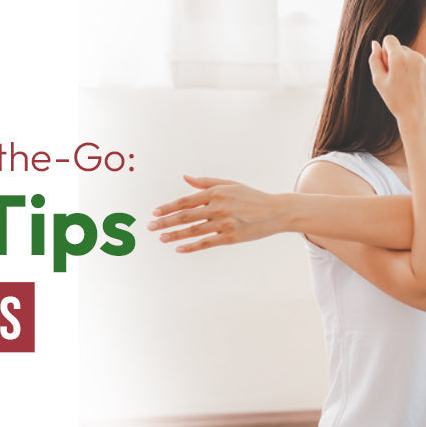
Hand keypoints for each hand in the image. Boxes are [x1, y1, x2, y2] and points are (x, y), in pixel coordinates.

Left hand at [148, 175, 285, 251]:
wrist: (275, 211)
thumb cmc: (251, 196)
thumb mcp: (229, 184)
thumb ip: (206, 182)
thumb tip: (186, 178)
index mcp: (216, 193)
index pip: (186, 201)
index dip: (169, 207)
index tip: (155, 212)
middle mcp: (218, 207)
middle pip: (186, 216)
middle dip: (166, 221)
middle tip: (150, 226)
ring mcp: (224, 223)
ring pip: (193, 231)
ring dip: (175, 235)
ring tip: (161, 238)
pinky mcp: (230, 237)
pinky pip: (206, 243)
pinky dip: (192, 246)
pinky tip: (179, 249)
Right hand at [369, 35, 425, 128]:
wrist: (417, 117)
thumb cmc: (395, 100)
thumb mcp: (378, 81)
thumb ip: (374, 59)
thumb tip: (375, 44)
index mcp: (399, 58)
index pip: (390, 39)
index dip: (386, 52)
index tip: (387, 64)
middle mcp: (416, 56)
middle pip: (403, 49)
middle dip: (398, 60)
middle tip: (398, 80)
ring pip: (415, 57)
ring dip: (411, 66)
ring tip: (410, 85)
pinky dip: (422, 72)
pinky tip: (420, 86)